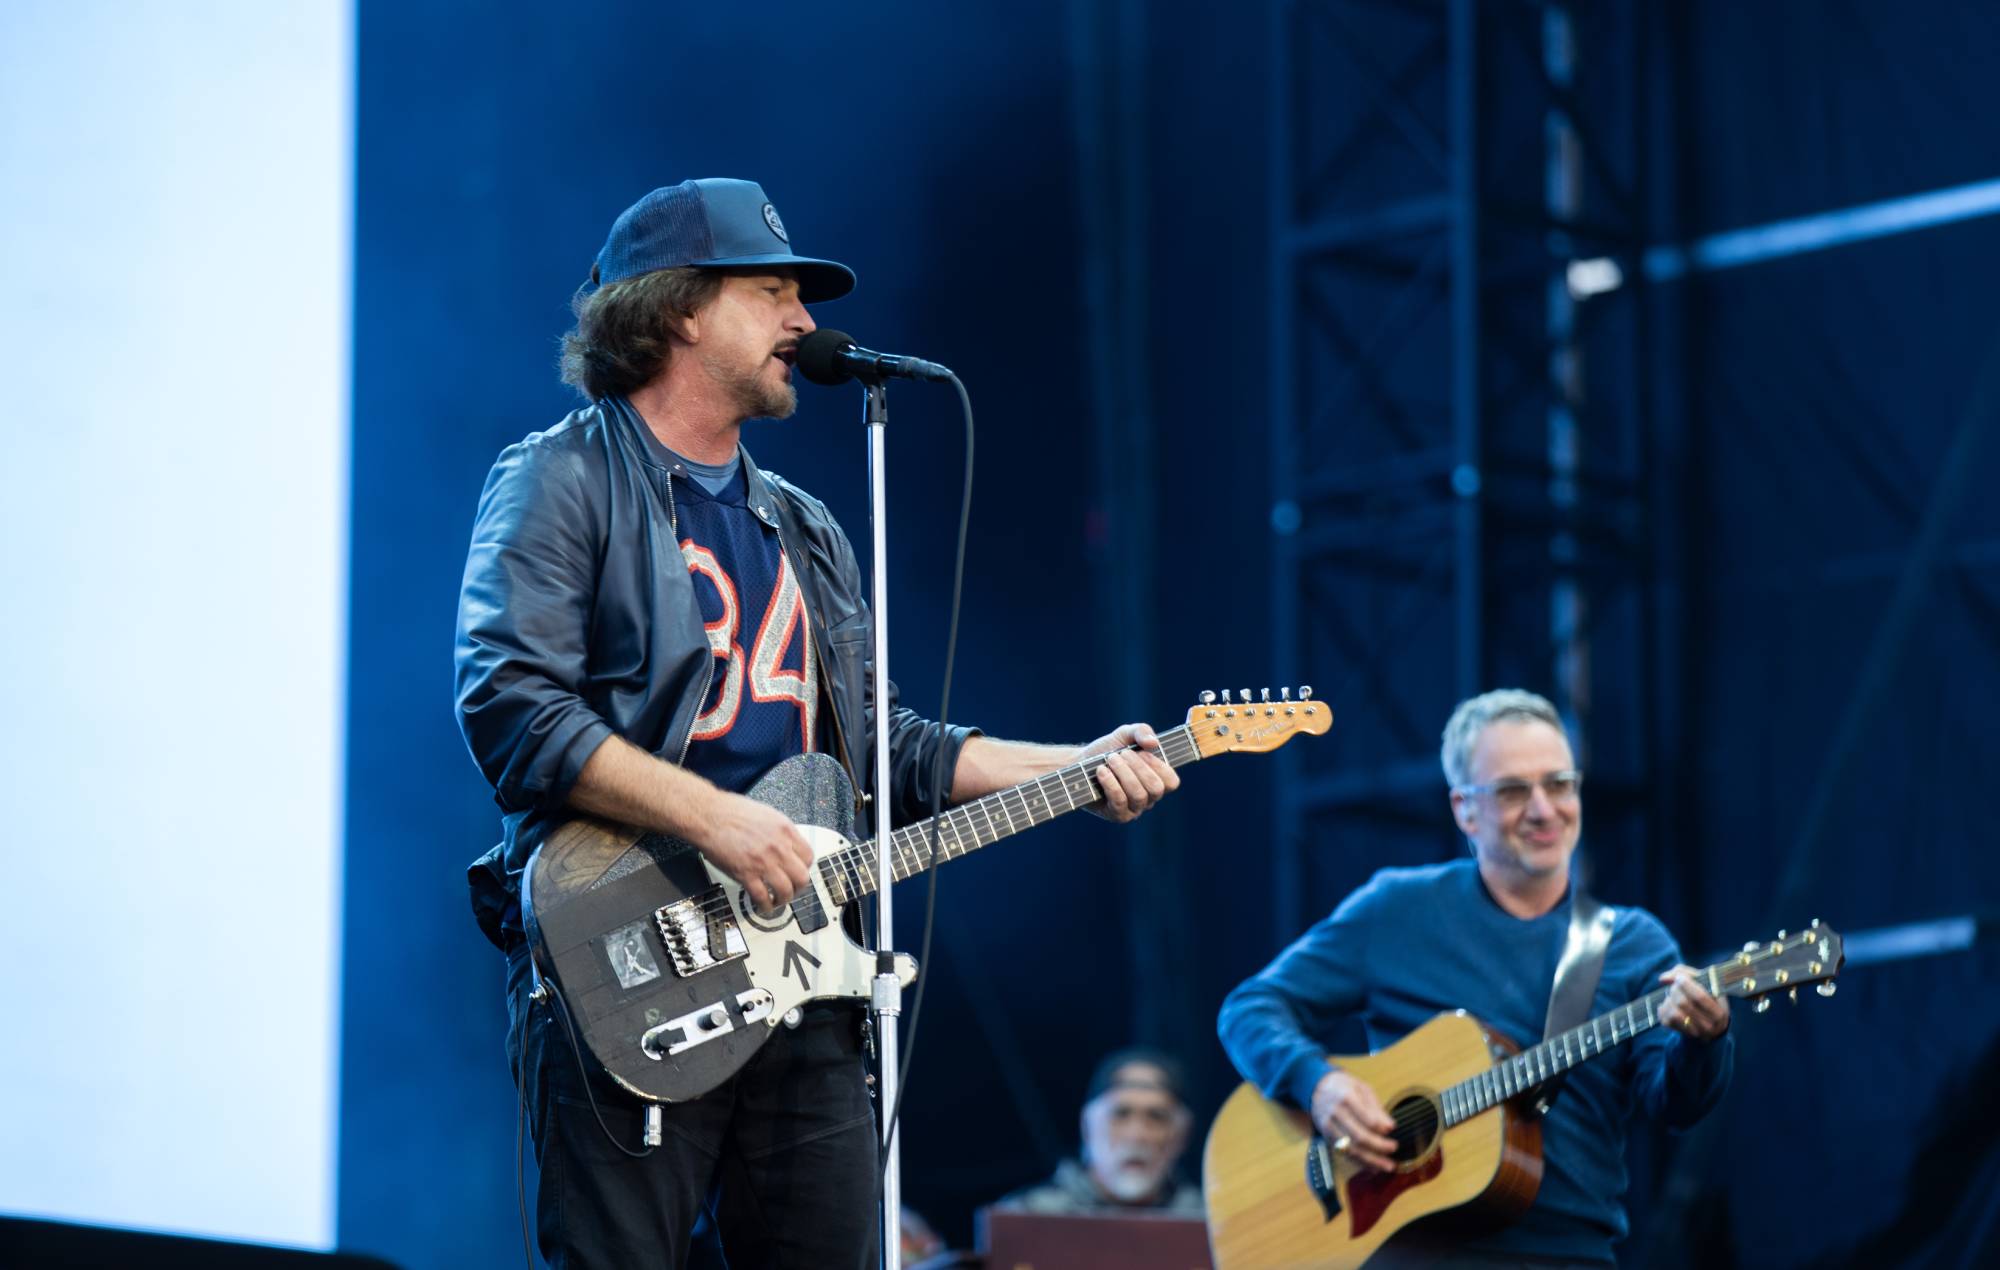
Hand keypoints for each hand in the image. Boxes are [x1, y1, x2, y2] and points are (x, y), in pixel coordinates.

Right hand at [698, 790, 815, 913]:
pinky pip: (762, 897)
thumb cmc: (730, 812)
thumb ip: (780, 832)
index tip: (798, 872)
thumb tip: (786, 845)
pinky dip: (764, 905)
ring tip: (778, 901)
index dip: (804, 868)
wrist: (708, 816)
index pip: (808, 856)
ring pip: (785, 891)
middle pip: (801, 877)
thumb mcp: (766, 815)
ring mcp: (763, 862)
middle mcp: (779, 847)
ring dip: (783, 900)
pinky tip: (762, 905)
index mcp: (785, 830)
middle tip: (792, 890)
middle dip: (798, 888)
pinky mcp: (746, 874)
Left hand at [1082, 722, 1179, 822]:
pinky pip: (1120, 802)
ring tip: (1110, 759)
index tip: (1142, 752)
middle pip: (1156, 788)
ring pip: (1138, 795)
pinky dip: (1111, 783)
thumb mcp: (1125, 734)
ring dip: (1123, 773)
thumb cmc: (1107, 749)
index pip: (1171, 782)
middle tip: (1120, 754)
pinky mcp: (1117, 815)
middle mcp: (1149, 798)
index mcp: (1157, 780)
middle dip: (1138, 767)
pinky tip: (1101, 771)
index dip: (1158, 765)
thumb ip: (1142, 731)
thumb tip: (1154, 743)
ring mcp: (1134, 809)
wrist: (1080, 763)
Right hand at [1310, 1068, 1398, 1172]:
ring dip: (1371, 1161)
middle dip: (1379, 1146)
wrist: (1317, 1088)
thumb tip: (1390, 1126)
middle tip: (1394, 1148)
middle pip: (1359, 1136)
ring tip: (1388, 1166)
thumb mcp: (1362, 1088)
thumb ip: (1375, 1108)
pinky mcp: (1327, 1137)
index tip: (1392, 1130)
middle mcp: (1336, 1114)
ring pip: (1351, 1149)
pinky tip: (1373, 1167)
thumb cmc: (1344, 1087)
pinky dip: (1360, 1162)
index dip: (1380, 1127)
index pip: (1366, 1118)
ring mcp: (1329, 1127)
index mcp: (1347, 1098)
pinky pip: (1345, 1153)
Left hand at [1658, 964, 1730, 1041]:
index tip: (1680, 978)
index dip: (1686, 985)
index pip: (1700, 997)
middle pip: (1682, 1002)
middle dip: (1675, 989)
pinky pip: (1664, 1018)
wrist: (1710, 1025)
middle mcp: (1708, 1025)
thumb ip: (1687, 973)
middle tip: (1677, 986)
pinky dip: (1664, 1007)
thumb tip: (1663, 978)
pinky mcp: (1679, 1032)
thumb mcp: (1708, 984)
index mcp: (1719, 1012)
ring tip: (1674, 996)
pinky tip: (1670, 1005)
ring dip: (1669, 999)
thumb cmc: (1708, 999)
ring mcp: (1694, 1032)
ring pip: (1672, 1012)